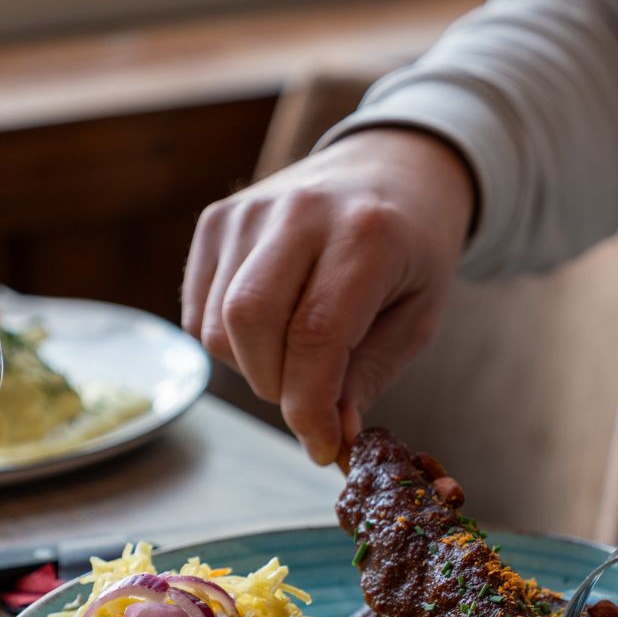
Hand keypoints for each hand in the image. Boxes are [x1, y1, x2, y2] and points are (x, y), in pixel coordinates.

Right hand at [181, 128, 475, 464]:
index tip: (322, 446)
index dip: (310, 405)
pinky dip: (230, 345)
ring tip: (298, 358)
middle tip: (311, 399)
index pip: (315, 334)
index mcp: (367, 233)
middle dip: (276, 388)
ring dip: (254, 368)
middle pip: (249, 324)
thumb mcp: (417, 318)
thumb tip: (328, 434)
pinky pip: (200, 313)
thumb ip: (370, 376)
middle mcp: (300, 210)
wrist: (392, 169)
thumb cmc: (412, 252)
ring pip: (218, 325)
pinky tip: (272, 332)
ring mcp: (248, 210)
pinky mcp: (217, 219)